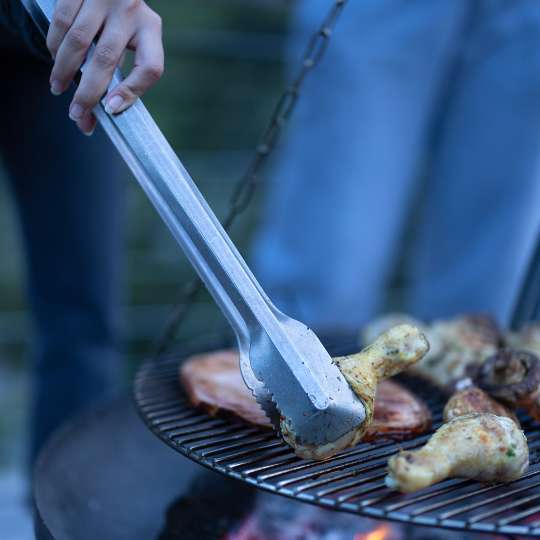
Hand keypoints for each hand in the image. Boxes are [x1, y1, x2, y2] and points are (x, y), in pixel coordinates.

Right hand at [47, 0, 163, 134]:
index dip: (132, 92)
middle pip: (107, 58)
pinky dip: (54, 45)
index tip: (111, 109)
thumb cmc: (121, 23)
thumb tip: (97, 116)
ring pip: (79, 41)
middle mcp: (131, 11)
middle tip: (76, 113)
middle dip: (88, 92)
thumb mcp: (132, 43)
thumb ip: (121, 76)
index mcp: (150, 29)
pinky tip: (53, 59)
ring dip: (64, 70)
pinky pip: (62, 21)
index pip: (150, 67)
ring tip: (58, 88)